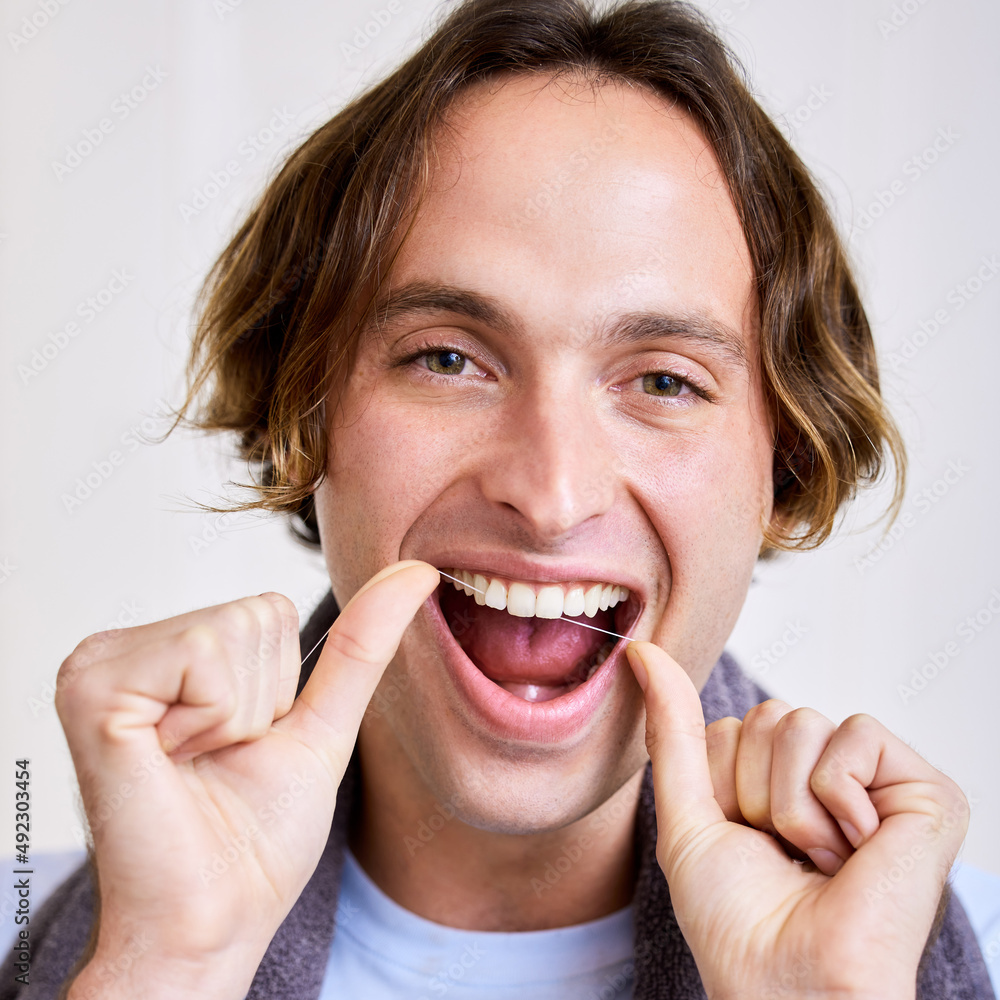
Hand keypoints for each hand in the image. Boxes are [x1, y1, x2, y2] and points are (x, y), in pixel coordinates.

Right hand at [57, 561, 439, 999]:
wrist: (213, 918)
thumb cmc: (256, 836)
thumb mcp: (320, 724)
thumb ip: (362, 644)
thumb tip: (418, 570)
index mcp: (166, 652)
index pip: (268, 608)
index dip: (276, 689)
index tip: (236, 747)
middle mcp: (124, 648)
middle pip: (254, 613)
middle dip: (257, 702)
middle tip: (212, 761)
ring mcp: (99, 664)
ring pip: (234, 629)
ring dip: (233, 716)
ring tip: (188, 765)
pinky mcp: (92, 689)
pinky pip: (202, 655)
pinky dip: (210, 719)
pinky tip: (167, 762)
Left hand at [626, 641, 968, 999]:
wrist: (785, 981)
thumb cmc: (735, 917)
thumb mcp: (687, 812)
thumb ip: (672, 728)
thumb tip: (644, 650)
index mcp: (779, 782)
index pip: (729, 726)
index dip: (721, 785)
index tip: (744, 842)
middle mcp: (829, 776)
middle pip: (766, 717)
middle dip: (755, 790)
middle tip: (785, 853)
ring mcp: (878, 783)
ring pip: (801, 722)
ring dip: (791, 804)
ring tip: (819, 857)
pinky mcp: (926, 792)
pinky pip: (855, 735)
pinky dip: (837, 797)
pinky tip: (857, 848)